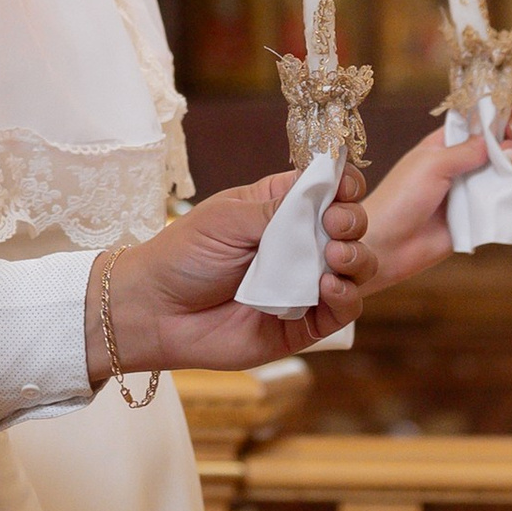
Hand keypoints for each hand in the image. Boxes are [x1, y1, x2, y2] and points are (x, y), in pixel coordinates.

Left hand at [95, 169, 373, 379]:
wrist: (154, 312)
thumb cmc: (183, 256)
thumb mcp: (228, 219)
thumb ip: (278, 208)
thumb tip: (325, 192)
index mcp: (280, 209)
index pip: (329, 191)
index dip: (344, 186)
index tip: (344, 189)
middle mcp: (298, 245)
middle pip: (351, 227)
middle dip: (353, 221)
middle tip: (335, 226)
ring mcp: (304, 285)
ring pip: (355, 269)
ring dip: (357, 259)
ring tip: (335, 257)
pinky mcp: (303, 325)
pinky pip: (340, 312)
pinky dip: (345, 297)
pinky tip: (329, 288)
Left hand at [361, 125, 511, 287]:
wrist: (388, 245)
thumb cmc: (401, 198)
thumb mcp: (431, 165)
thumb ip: (466, 151)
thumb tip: (499, 141)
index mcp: (447, 145)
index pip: (479, 123)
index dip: (499, 120)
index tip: (510, 126)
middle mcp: (463, 166)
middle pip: (502, 148)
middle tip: (511, 154)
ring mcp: (472, 193)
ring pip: (509, 176)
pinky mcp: (479, 220)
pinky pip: (507, 208)